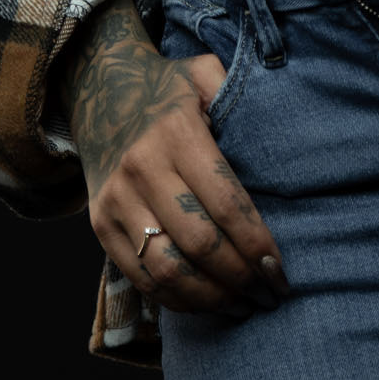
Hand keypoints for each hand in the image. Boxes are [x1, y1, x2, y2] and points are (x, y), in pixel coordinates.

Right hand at [67, 13, 290, 322]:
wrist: (97, 90)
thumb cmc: (168, 88)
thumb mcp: (203, 73)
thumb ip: (238, 95)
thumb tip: (282, 137)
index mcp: (176, 133)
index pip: (224, 202)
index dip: (255, 243)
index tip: (280, 270)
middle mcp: (143, 169)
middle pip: (199, 243)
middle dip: (241, 277)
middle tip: (270, 295)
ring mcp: (117, 201)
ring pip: (167, 269)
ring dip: (210, 298)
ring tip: (243, 306)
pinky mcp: (100, 225)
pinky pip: (139, 276)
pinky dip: (175, 299)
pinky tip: (206, 303)